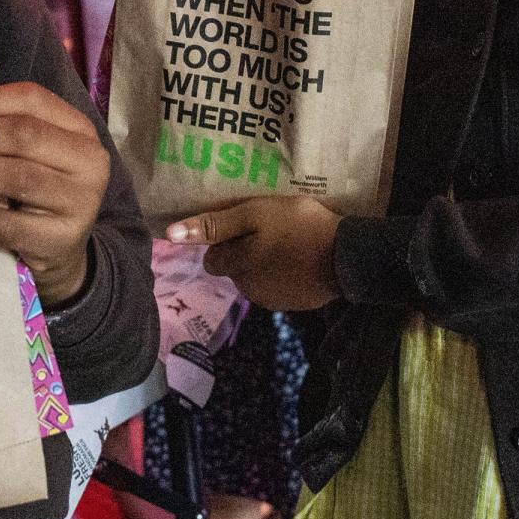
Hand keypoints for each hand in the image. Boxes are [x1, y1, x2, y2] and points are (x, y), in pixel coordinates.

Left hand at [0, 82, 108, 305]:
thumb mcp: (28, 155)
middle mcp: (90, 160)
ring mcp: (82, 201)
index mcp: (79, 129)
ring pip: (16, 176)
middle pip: (22, 136)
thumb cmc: (33, 192)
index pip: (32, 99)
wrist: (59, 250)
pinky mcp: (63, 239)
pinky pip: (8, 223)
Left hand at [166, 194, 341, 310]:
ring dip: (264, 263)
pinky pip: (277, 287)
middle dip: (244, 252)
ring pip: (255, 279)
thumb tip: (172, 235)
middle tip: (268, 231)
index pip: (211, 258)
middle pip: (233, 269)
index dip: (224, 241)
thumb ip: (215, 225)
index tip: (243, 227)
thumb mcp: (255, 215)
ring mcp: (272, 300)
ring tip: (286, 243)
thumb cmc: (299, 227)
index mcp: (235, 266)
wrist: (347, 256)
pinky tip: (299, 259)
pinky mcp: (293, 304)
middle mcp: (247, 289)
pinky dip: (283, 275)